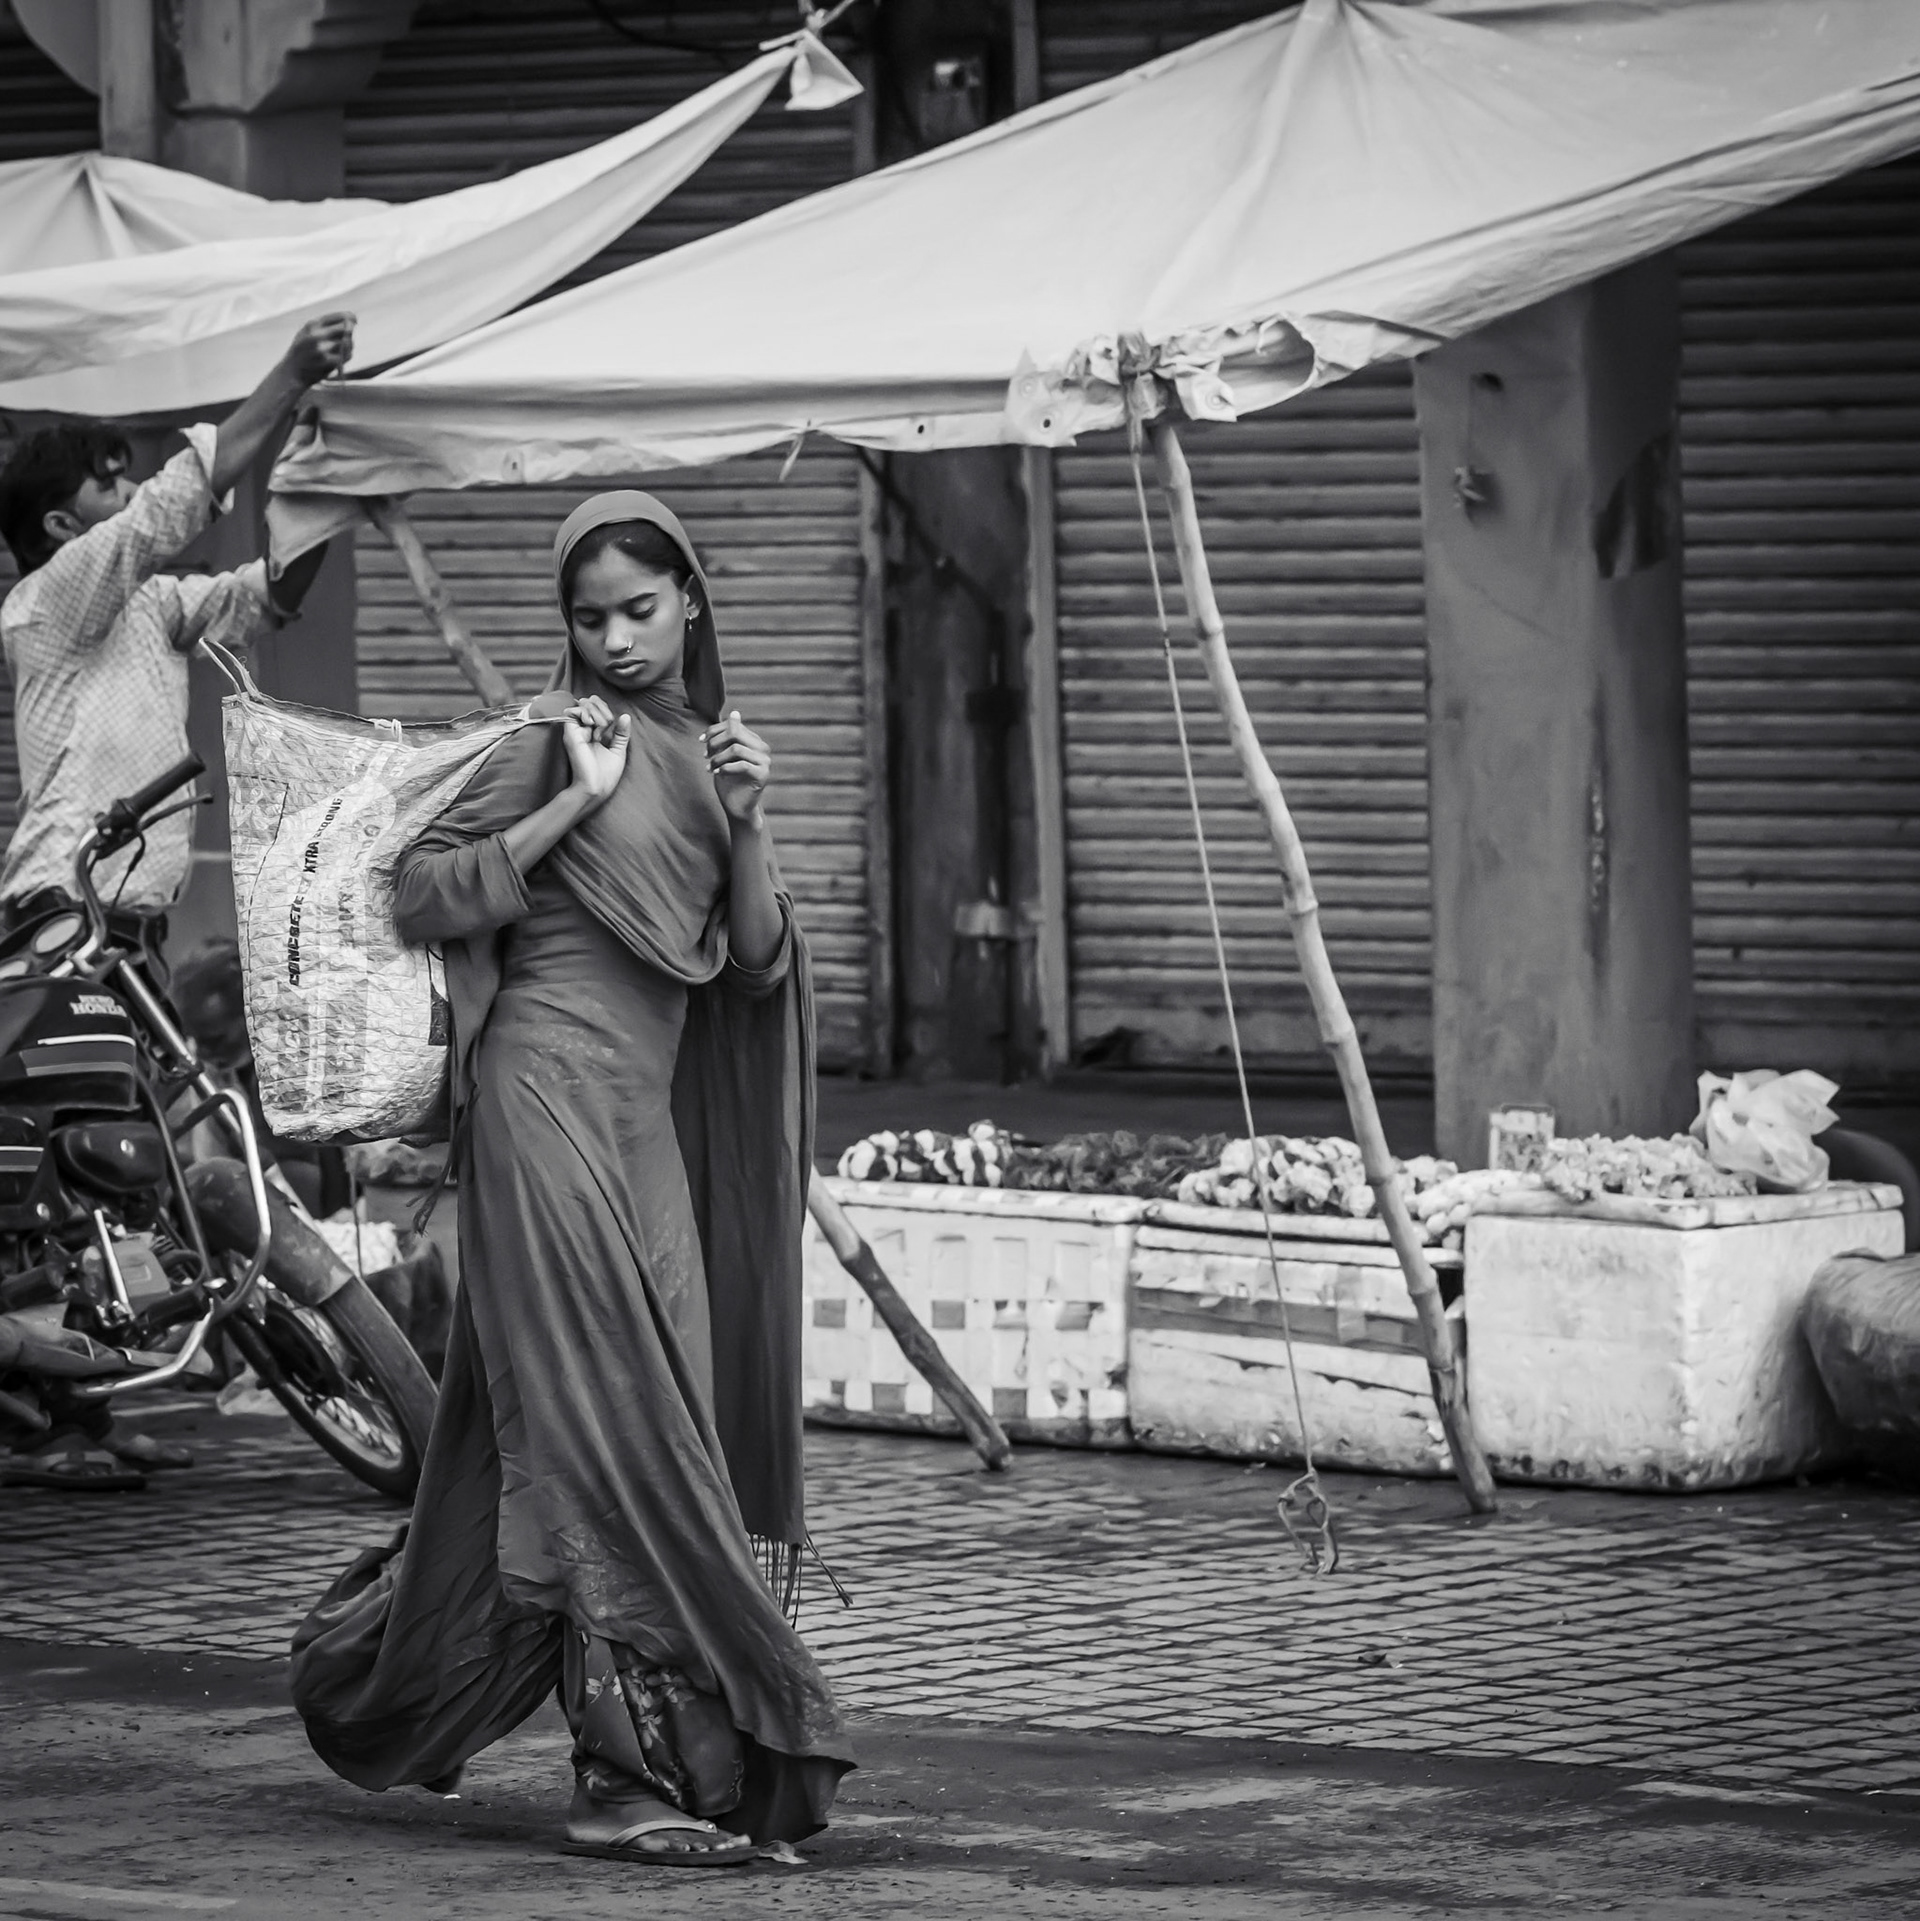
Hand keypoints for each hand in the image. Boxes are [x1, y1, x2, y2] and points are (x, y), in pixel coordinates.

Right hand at [283, 313, 355, 388]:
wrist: (291, 372)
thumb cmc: (302, 352)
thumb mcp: (307, 333)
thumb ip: (325, 327)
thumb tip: (351, 322)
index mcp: (312, 324)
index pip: (338, 316)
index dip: (350, 317)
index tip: (355, 321)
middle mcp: (316, 334)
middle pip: (345, 328)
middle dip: (349, 333)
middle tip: (347, 339)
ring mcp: (321, 348)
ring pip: (347, 343)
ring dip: (348, 348)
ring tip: (340, 352)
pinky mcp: (326, 361)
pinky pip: (345, 356)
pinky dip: (345, 358)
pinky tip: (338, 361)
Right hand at [562, 698, 629, 808]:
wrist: (595, 788)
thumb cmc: (605, 775)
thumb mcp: (618, 751)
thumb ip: (621, 734)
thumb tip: (625, 716)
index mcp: (593, 734)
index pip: (596, 709)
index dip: (605, 709)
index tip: (612, 722)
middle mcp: (583, 730)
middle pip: (589, 703)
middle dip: (601, 707)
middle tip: (608, 722)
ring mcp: (576, 731)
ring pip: (582, 705)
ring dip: (596, 710)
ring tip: (602, 725)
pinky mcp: (570, 734)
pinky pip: (572, 712)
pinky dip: (585, 713)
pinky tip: (593, 725)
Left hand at [705, 710, 770, 826]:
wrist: (737, 806)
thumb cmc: (729, 780)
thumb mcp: (724, 754)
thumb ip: (728, 735)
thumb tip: (735, 712)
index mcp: (753, 740)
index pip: (733, 725)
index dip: (714, 730)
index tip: (700, 741)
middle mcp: (762, 748)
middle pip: (735, 733)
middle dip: (715, 742)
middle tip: (705, 755)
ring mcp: (765, 761)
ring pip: (736, 749)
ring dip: (717, 758)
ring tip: (709, 767)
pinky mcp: (763, 775)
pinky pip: (741, 765)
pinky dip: (725, 768)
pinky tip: (718, 774)